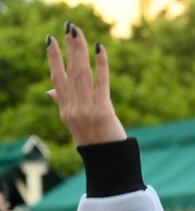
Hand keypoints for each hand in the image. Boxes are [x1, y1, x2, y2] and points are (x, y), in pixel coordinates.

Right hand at [46, 22, 125, 145]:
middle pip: (70, 72)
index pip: (57, 78)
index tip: (51, 40)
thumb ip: (62, 104)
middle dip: (69, 48)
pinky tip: (100, 49)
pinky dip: (101, 64)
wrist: (107, 160)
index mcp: (65, 109)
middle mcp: (73, 108)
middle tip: (69, 28)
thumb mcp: (74, 123)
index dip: (54, 59)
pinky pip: (102, 82)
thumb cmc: (94, 140)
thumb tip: (49, 90)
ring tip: (79, 34)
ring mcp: (87, 109)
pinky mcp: (103, 110)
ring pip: (82, 74)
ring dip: (81, 51)